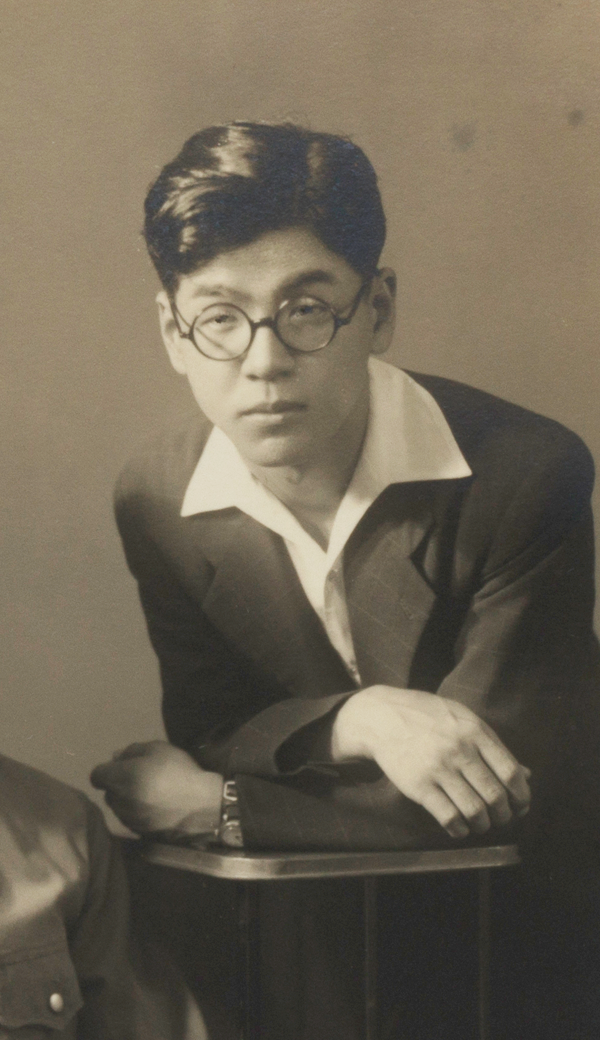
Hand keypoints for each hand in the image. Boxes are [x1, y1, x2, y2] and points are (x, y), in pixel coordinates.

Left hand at [90, 740, 223, 835]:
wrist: (202, 805)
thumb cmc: (179, 771)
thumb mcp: (158, 749)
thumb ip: (132, 751)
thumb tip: (116, 758)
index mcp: (121, 779)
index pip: (96, 776)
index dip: (107, 770)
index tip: (121, 767)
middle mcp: (119, 801)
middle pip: (108, 792)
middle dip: (118, 785)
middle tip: (139, 778)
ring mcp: (128, 820)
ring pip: (119, 807)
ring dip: (127, 800)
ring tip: (150, 794)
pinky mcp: (140, 832)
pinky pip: (131, 819)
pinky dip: (138, 813)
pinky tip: (156, 808)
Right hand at [331, 686, 530, 838]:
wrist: (382, 717)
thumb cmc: (428, 717)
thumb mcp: (464, 720)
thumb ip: (494, 746)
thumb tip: (527, 775)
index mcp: (475, 732)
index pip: (511, 772)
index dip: (522, 795)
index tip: (520, 805)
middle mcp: (459, 750)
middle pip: (495, 796)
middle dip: (504, 815)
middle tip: (500, 818)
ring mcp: (438, 769)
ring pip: (475, 811)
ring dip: (483, 825)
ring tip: (480, 823)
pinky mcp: (419, 786)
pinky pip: (448, 818)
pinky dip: (460, 830)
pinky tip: (459, 827)